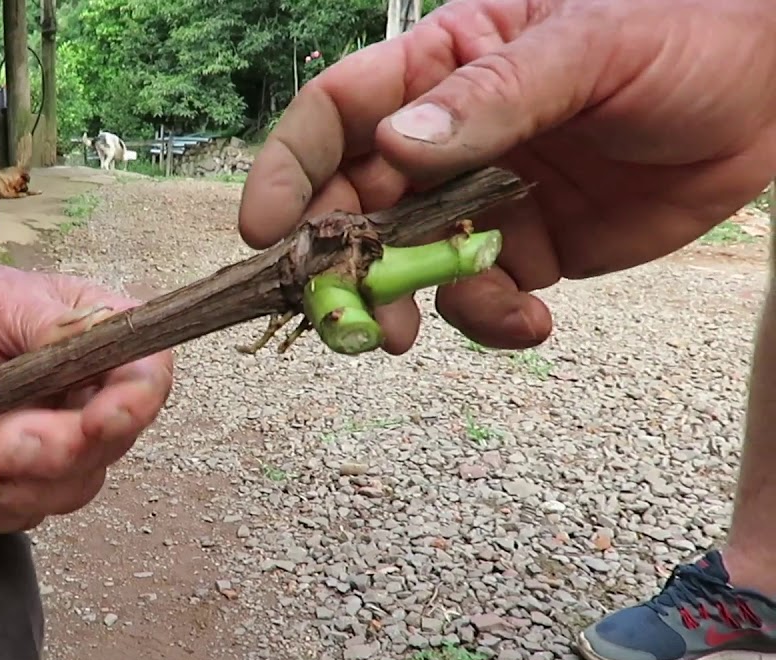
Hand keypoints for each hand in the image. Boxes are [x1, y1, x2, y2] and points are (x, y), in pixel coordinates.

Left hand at [0, 265, 173, 532]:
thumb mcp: (5, 297)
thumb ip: (50, 324)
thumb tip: (88, 338)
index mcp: (108, 342)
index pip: (146, 378)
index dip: (131, 407)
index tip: (97, 422)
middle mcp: (96, 398)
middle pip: (108, 445)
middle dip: (58, 454)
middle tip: (8, 446)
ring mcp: (63, 444)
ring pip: (68, 488)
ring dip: (21, 491)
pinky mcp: (25, 477)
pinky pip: (21, 511)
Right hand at [239, 0, 775, 351]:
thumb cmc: (688, 29)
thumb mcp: (591, 46)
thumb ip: (494, 95)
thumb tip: (397, 143)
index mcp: (445, 63)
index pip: (338, 113)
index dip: (290, 169)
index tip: (265, 232)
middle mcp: (450, 135)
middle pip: (356, 203)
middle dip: (338, 263)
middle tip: (339, 317)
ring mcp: (486, 196)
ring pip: (408, 262)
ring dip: (400, 304)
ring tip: (408, 336)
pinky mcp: (532, 248)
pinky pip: (483, 296)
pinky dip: (492, 321)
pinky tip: (533, 323)